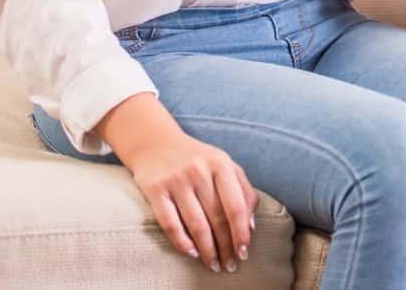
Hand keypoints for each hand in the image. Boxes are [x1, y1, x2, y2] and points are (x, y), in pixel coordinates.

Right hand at [102, 96, 257, 273]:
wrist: (155, 142)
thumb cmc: (197, 158)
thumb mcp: (223, 164)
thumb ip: (242, 189)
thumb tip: (250, 226)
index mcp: (220, 163)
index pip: (236, 205)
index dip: (241, 233)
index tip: (244, 252)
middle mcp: (198, 170)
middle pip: (217, 218)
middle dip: (225, 246)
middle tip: (230, 264)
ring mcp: (176, 179)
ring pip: (196, 224)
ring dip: (207, 250)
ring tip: (214, 264)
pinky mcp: (155, 189)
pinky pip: (170, 223)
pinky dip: (182, 242)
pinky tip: (192, 253)